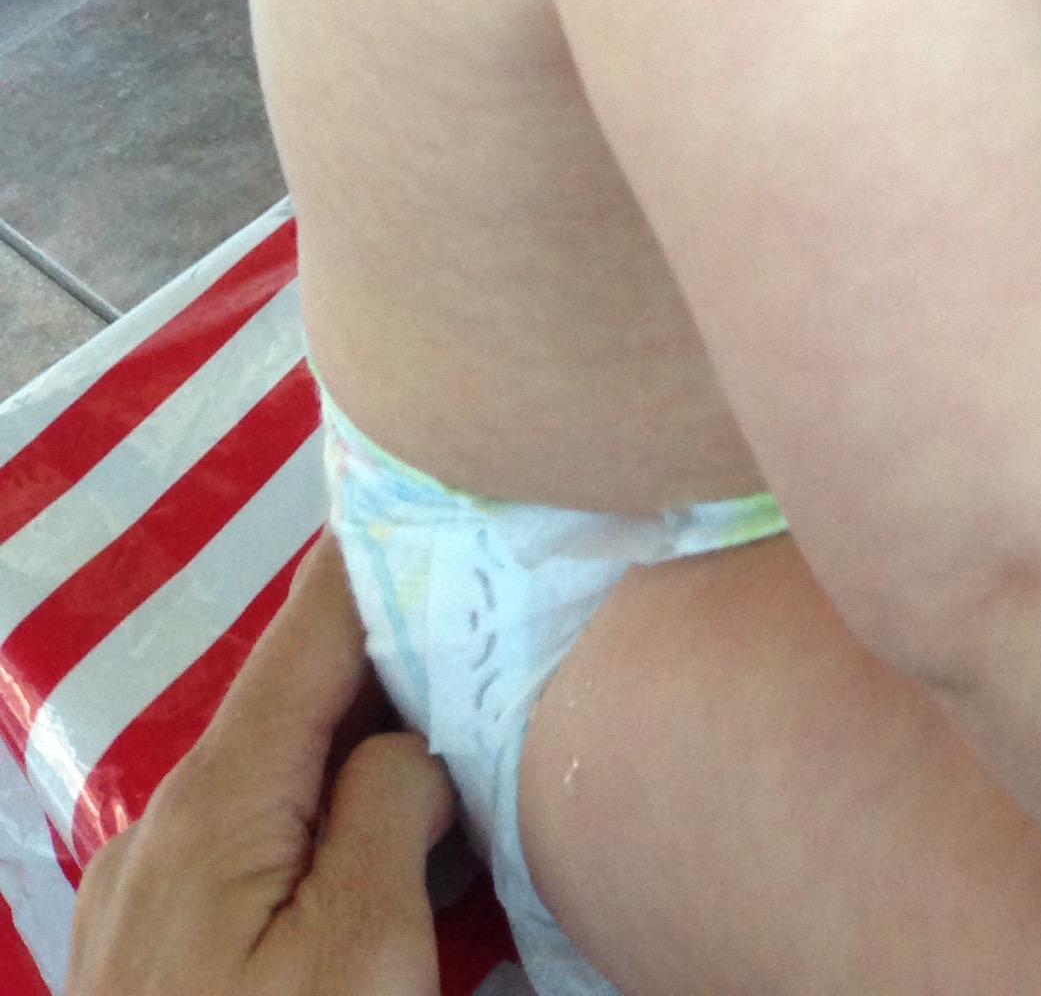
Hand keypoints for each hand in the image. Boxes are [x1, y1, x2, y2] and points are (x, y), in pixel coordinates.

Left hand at [65, 534, 452, 995]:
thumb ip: (390, 810)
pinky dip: (317, 818)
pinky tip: (371, 848)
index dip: (385, 552)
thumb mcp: (363, 949)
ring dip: (362, 749)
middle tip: (499, 635)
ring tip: (458, 744)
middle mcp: (163, 823)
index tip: (452, 489)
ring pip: (276, 776)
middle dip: (396, 661)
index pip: (313, 624)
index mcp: (216, 799)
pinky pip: (248, 845)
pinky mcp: (147, 948)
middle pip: (299, 700)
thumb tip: (407, 746)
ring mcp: (144, 889)